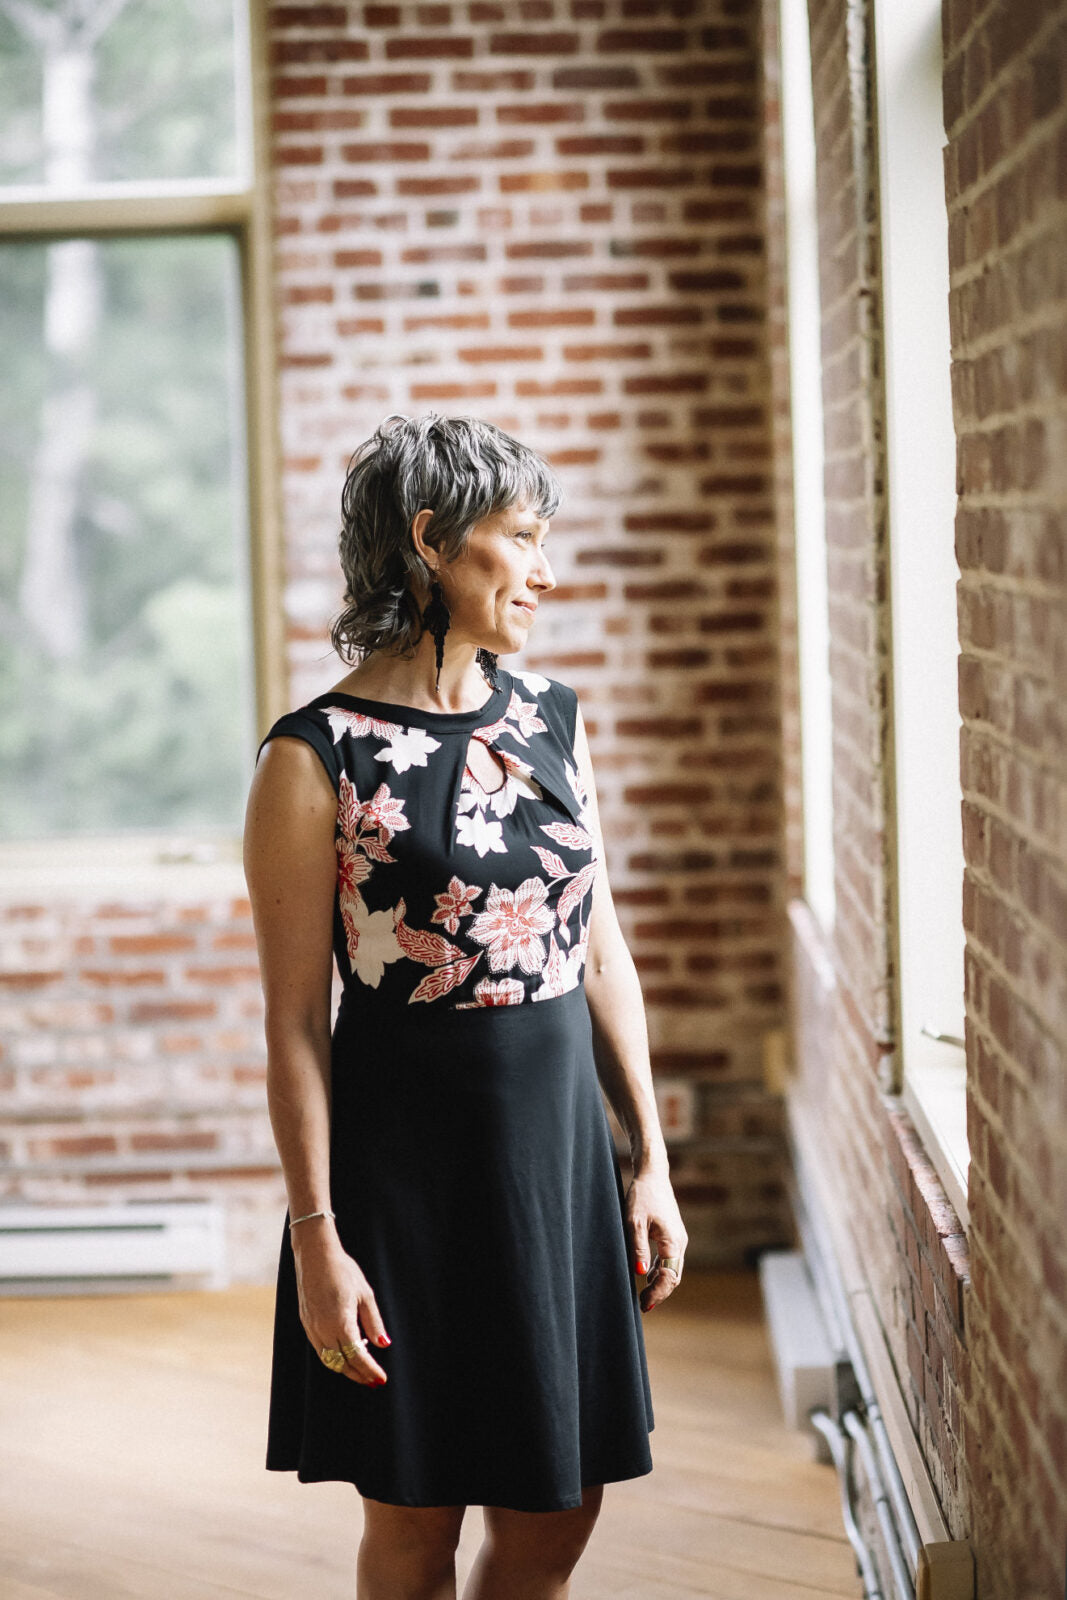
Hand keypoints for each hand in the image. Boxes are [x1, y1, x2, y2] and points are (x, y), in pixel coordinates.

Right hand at [292, 1228, 390, 1384]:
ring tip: (362, 1369)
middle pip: (342, 1364)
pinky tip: (345, 1351)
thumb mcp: (365, 1294)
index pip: (357, 1357)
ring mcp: (312, 1327)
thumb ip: (373, 1322)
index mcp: (340, 1323)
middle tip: (373, 1381)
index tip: (381, 1379)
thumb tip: (383, 1345)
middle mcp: (323, 1329)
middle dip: (358, 1375)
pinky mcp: (306, 1323)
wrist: (315, 1255)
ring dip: (345, 1368)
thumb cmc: (343, 1271)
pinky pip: (320, 1349)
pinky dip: (333, 1357)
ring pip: (328, 1360)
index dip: (369, 1370)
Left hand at [626, 1167, 687, 1311]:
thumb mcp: (634, 1221)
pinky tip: (648, 1277)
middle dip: (660, 1292)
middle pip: (674, 1276)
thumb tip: (640, 1273)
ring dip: (660, 1283)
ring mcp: (678, 1238)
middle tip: (642, 1306)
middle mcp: (680, 1242)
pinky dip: (660, 1271)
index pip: (670, 1276)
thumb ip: (638, 1247)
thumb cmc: (642, 1195)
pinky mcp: (672, 1235)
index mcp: (673, 1241)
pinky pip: (669, 1259)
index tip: (643, 1304)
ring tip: (644, 1297)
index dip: (657, 1292)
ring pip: (673, 1269)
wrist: (652, 1175)